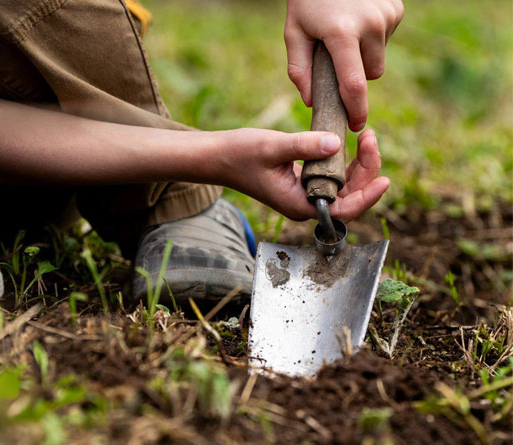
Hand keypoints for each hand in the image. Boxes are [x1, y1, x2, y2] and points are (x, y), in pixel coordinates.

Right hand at [213, 129, 389, 221]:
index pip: (343, 210)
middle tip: (369, 137)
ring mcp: (304, 194)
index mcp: (299, 205)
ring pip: (344, 186)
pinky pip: (333, 177)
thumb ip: (304, 146)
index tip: (385, 180)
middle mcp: (305, 204)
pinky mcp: (302, 182)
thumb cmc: (239, 154)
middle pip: (349, 197)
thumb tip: (336, 142)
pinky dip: (345, 161)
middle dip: (366, 170)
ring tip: (365, 136)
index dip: (368, 196)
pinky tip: (350, 143)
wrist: (217, 156)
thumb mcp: (273, 147)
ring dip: (359, 164)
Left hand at [284, 0, 403, 130]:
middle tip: (335, 58)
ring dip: (363, 56)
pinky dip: (372, 38)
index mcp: (342, 34)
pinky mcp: (397, 10)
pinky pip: (385, 40)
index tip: (354, 125)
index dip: (356, 109)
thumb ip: (300, 69)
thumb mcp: (294, 31)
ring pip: (378, 59)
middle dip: (353, 76)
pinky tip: (357, 21)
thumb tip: (310, 101)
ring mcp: (387, 16)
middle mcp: (370, 25)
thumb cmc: (307, 1)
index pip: (353, 84)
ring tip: (345, 34)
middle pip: (369, 74)